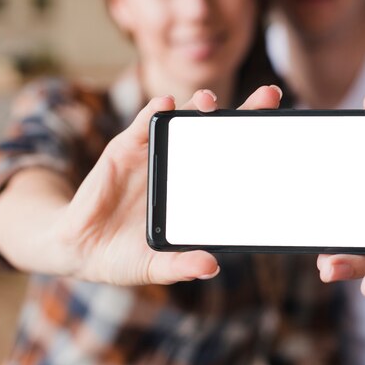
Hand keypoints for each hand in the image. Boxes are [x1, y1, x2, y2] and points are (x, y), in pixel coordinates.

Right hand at [56, 85, 282, 285]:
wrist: (81, 247)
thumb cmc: (125, 255)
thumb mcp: (156, 265)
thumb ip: (182, 265)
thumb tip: (211, 267)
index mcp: (196, 190)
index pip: (233, 161)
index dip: (256, 145)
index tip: (283, 131)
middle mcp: (182, 166)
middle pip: (217, 133)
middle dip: (244, 113)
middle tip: (269, 97)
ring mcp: (155, 155)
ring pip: (183, 123)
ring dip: (198, 108)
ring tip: (210, 101)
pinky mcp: (124, 150)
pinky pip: (142, 127)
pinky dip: (153, 114)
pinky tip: (165, 105)